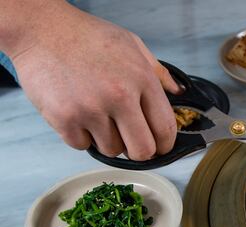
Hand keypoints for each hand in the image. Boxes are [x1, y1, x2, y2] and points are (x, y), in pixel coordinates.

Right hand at [6, 1, 180, 159]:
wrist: (41, 28)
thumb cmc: (87, 36)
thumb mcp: (132, 45)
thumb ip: (158, 72)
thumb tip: (178, 92)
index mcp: (141, 79)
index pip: (165, 129)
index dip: (165, 144)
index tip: (160, 147)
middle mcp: (119, 96)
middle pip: (142, 151)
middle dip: (139, 152)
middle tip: (131, 142)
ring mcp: (91, 109)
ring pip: (112, 151)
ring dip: (108, 140)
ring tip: (98, 116)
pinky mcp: (65, 118)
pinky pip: (83, 147)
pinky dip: (82, 137)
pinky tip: (79, 115)